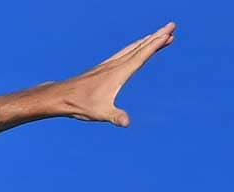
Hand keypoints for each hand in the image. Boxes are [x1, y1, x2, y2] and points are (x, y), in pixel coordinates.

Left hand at [55, 22, 175, 126]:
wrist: (60, 97)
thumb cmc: (80, 105)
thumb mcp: (100, 113)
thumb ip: (115, 116)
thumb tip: (126, 122)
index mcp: (118, 73)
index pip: (141, 55)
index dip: (156, 44)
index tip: (169, 33)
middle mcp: (114, 65)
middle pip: (140, 47)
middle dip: (157, 36)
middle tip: (172, 25)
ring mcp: (108, 65)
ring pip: (132, 48)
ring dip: (147, 40)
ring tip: (160, 34)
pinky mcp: (103, 67)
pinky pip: (124, 53)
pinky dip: (135, 47)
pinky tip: (136, 47)